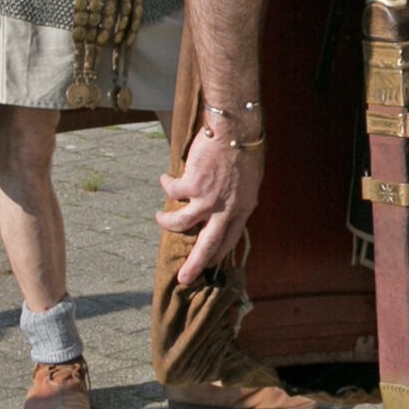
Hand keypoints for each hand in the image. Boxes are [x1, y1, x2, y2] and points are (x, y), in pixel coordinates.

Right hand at [156, 124, 261, 285]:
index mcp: (243, 208)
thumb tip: (224, 208)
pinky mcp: (191, 185)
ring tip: (159, 217)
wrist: (235, 129)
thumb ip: (237, 197)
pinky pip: (172, 191)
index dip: (218, 253)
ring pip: (180, 222)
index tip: (209, 266)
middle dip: (195, 264)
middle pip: (208, 244)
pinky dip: (166, 184)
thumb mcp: (249, 180)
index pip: (230, 239)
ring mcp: (208, 199)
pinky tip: (165, 178)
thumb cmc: (245, 148)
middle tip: (184, 279)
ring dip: (166, 222)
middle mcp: (226, 209)